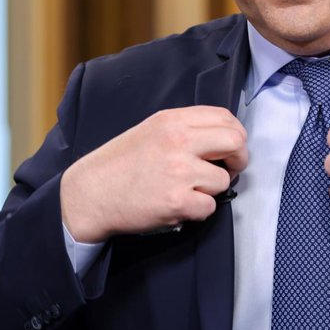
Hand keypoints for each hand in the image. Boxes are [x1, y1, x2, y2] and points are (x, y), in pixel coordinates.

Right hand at [60, 106, 247, 242]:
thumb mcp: (152, 130)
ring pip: (223, 181)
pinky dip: (197, 210)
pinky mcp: (177, 201)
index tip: (229, 149)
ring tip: (185, 190)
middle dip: (238, 159)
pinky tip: (177, 205)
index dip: (235, 135)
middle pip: (236, 142)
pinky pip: (209, 207)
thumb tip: (223, 138)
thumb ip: (186, 129)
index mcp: (173, 121)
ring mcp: (179, 171)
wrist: (90, 193)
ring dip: (210, 190)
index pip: (225, 118)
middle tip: (226, 170)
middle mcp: (179, 141)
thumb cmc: (120, 164)